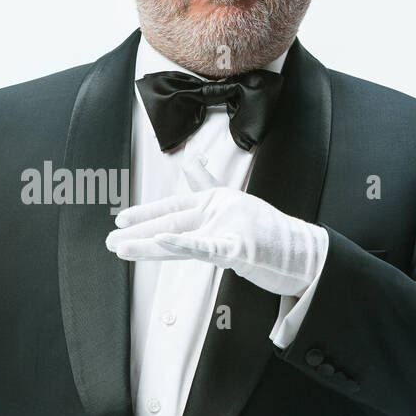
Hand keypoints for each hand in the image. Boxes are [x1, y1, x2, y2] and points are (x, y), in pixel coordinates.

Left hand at [105, 156, 327, 297]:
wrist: (304, 252)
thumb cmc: (269, 233)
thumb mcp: (234, 205)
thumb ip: (208, 184)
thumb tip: (191, 163)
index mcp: (215, 202)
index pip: (173, 206)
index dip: (145, 212)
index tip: (121, 219)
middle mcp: (219, 210)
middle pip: (171, 222)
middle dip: (138, 233)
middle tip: (111, 240)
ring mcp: (229, 227)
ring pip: (181, 236)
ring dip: (149, 243)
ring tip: (124, 247)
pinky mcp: (240, 248)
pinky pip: (208, 248)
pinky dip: (186, 244)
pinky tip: (163, 241)